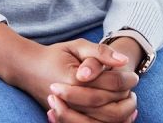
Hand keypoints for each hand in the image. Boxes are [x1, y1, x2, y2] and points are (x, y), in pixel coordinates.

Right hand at [0, 25, 136, 119]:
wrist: (28, 69)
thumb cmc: (55, 55)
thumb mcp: (78, 46)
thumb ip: (101, 52)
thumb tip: (123, 61)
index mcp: (75, 80)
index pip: (111, 85)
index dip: (126, 80)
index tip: (134, 76)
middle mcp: (71, 101)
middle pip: (110, 108)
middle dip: (126, 100)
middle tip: (133, 91)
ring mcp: (68, 113)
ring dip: (121, 115)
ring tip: (129, 103)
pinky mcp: (66, 119)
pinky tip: (120, 115)